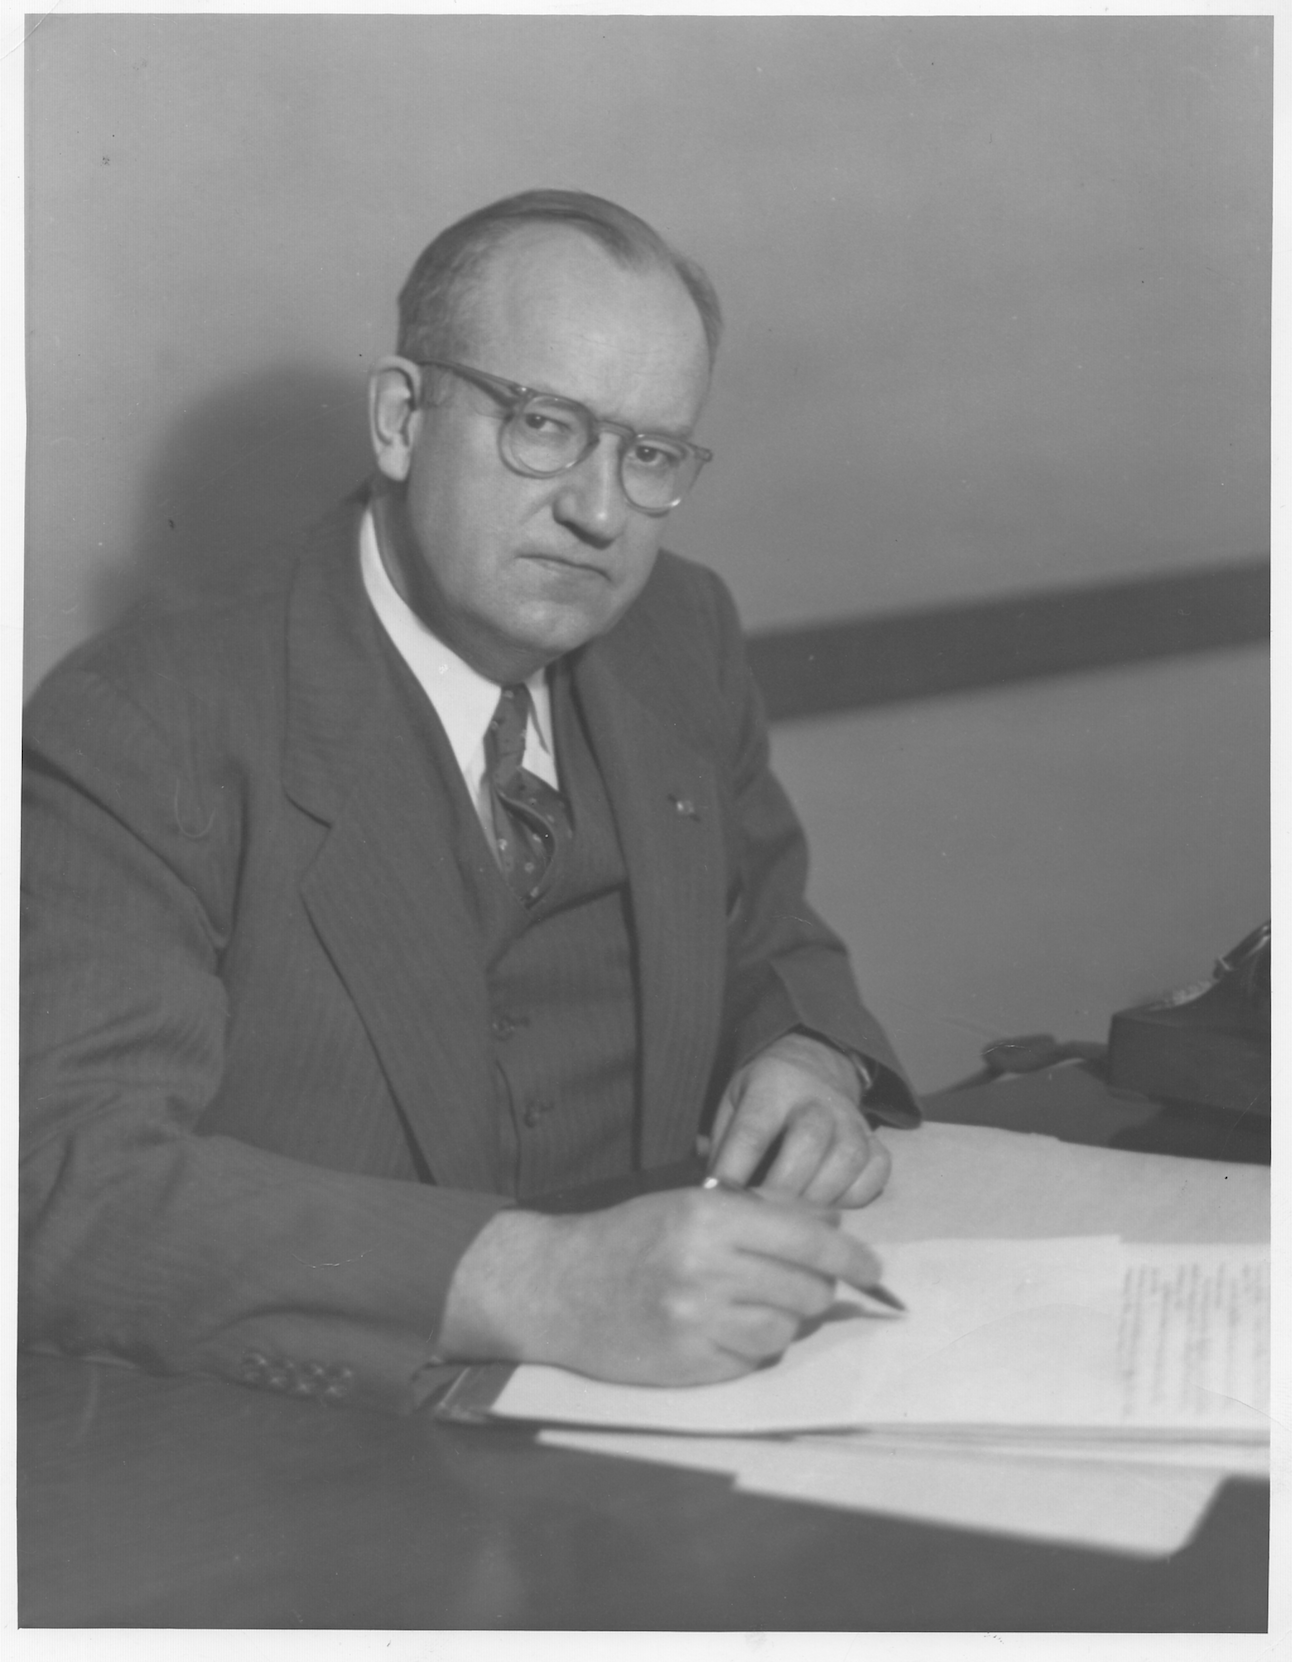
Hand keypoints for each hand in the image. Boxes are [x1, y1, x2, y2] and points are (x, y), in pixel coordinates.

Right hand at [436, 1187, 885, 1385]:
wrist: (556, 1286)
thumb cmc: (627, 1236)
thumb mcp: (690, 1203)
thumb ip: (760, 1212)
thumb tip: (833, 1221)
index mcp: (708, 1217)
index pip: (808, 1239)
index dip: (853, 1256)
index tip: (874, 1269)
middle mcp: (705, 1268)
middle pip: (807, 1290)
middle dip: (817, 1289)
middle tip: (805, 1285)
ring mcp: (695, 1321)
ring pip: (785, 1332)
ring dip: (784, 1321)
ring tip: (754, 1305)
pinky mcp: (687, 1365)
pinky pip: (751, 1362)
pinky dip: (750, 1348)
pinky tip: (724, 1328)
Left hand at [708, 1032, 889, 1207]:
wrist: (812, 1066)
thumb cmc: (763, 1097)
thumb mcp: (734, 1103)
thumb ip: (723, 1144)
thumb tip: (712, 1193)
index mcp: (773, 1085)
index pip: (753, 1130)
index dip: (735, 1168)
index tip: (719, 1199)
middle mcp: (817, 1098)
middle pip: (809, 1140)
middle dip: (783, 1185)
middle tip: (761, 1214)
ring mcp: (851, 1118)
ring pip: (847, 1159)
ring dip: (819, 1196)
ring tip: (794, 1218)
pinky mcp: (874, 1139)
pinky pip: (876, 1173)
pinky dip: (855, 1198)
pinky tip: (829, 1208)